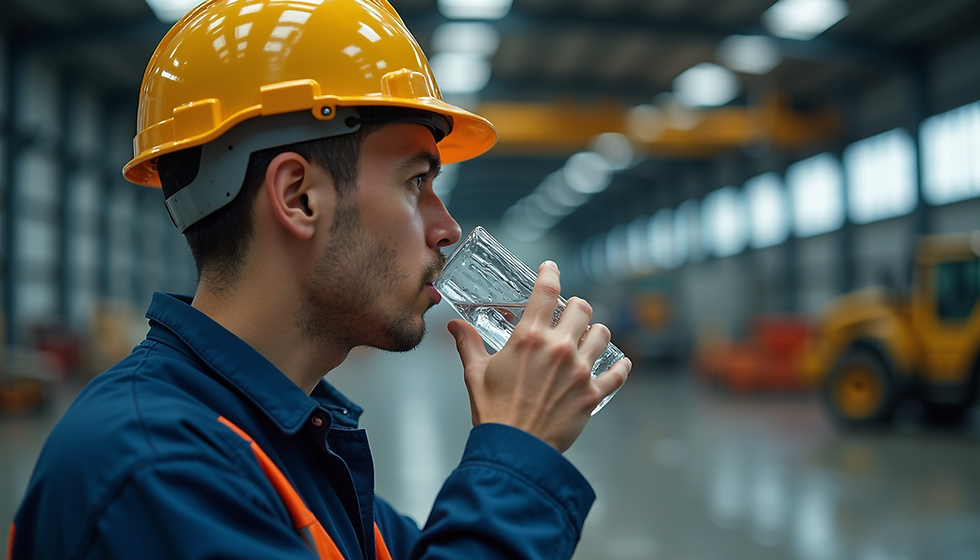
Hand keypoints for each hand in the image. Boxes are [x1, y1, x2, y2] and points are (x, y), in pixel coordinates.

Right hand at [447, 261, 630, 451]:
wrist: (514, 449)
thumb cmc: (493, 412)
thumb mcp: (475, 373)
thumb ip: (468, 344)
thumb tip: (455, 327)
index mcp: (529, 337)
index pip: (546, 291)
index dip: (551, 273)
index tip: (551, 268)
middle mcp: (559, 348)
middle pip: (582, 308)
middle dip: (576, 307)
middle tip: (570, 313)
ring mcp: (579, 371)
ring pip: (602, 334)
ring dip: (596, 332)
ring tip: (589, 337)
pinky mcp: (592, 394)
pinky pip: (617, 373)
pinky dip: (620, 367)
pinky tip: (620, 363)